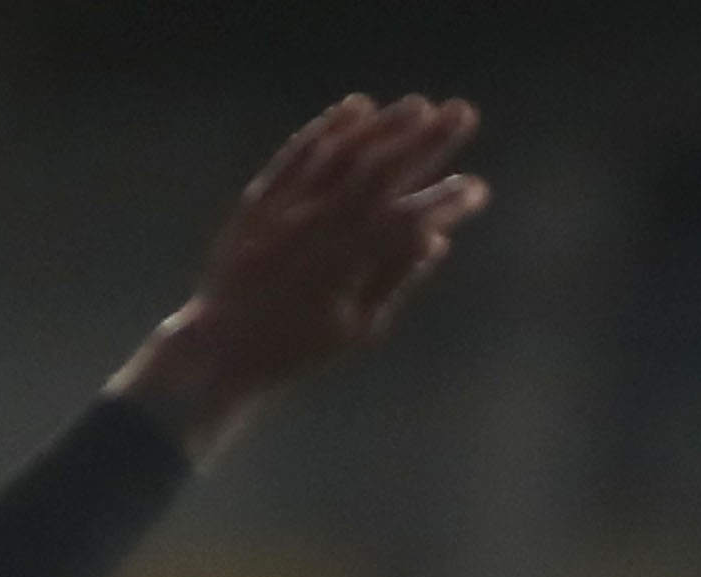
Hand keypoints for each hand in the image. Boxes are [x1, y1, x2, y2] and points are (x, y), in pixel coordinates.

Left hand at [111, 95, 491, 458]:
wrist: (221, 346)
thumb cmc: (298, 347)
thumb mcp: (356, 329)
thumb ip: (394, 279)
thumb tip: (437, 239)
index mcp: (345, 266)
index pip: (407, 222)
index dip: (446, 202)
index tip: (479, 187)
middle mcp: (316, 228)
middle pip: (380, 172)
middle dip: (426, 141)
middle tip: (464, 112)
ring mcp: (284, 209)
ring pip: (340, 155)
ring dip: (382, 126)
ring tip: (419, 104)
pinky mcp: (259, 198)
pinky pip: (296, 156)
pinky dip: (327, 128)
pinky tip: (356, 107)